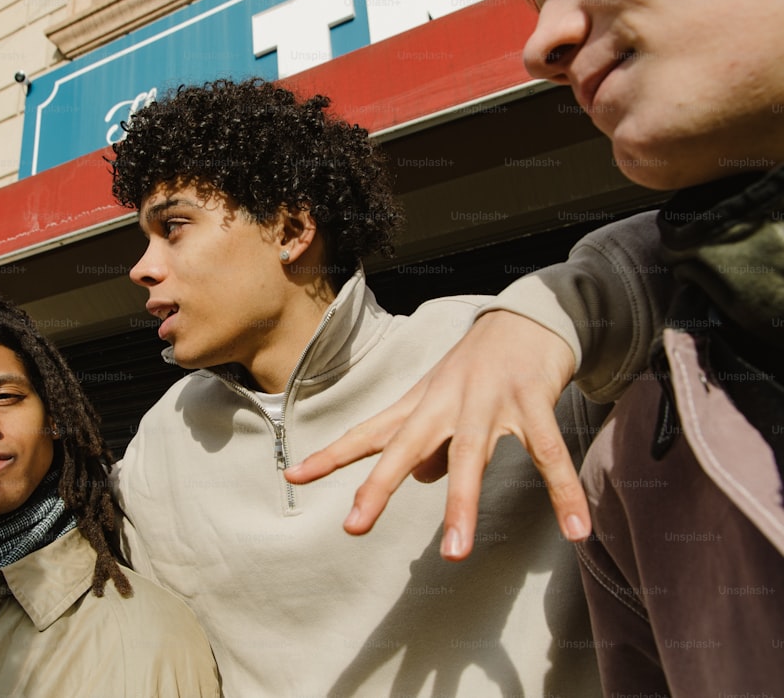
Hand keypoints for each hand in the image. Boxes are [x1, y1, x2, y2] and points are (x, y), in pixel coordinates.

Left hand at [285, 310, 588, 559]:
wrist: (528, 316)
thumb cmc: (477, 367)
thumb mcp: (441, 401)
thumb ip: (425, 441)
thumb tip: (417, 480)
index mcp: (420, 403)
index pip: (368, 431)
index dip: (332, 454)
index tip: (292, 475)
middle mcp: (446, 401)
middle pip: (405, 444)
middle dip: (379, 485)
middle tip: (354, 525)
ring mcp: (488, 400)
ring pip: (471, 455)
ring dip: (462, 504)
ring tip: (455, 552)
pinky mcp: (532, 400)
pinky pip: (550, 454)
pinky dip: (564, 493)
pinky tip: (577, 530)